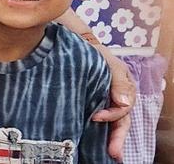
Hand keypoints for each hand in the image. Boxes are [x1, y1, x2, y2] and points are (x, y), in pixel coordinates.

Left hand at [87, 39, 133, 160]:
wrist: (75, 47)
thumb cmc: (93, 53)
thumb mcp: (108, 62)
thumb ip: (118, 81)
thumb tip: (124, 103)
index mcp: (124, 89)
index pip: (123, 109)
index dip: (111, 116)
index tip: (95, 118)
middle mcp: (117, 99)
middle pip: (120, 122)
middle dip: (117, 138)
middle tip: (114, 153)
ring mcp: (105, 102)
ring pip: (111, 124)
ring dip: (110, 139)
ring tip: (109, 154)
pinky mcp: (92, 103)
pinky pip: (99, 120)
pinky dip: (98, 131)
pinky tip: (92, 142)